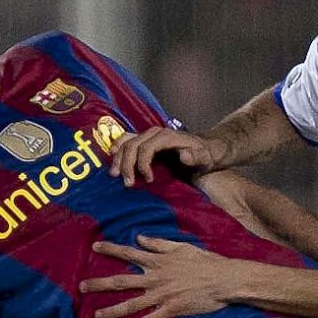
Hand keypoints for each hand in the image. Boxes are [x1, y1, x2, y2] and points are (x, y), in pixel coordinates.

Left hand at [81, 236, 238, 317]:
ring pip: (132, 303)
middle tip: (81, 288)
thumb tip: (139, 237)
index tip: (95, 247)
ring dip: (113, 310)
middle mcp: (156, 277)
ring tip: (96, 316)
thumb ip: (158, 243)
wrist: (224, 278)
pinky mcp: (172, 308)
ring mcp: (162, 294)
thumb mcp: (181, 246)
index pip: (130, 252)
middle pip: (122, 280)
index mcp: (158, 261)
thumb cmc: (205, 261)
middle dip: (100, 284)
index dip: (111, 249)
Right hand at [108, 126, 232, 186]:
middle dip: (127, 164)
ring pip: (126, 142)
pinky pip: (125, 140)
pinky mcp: (144, 140)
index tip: (148, 180)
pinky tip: (112, 159)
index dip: (143, 164)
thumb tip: (183, 155)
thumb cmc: (204, 156)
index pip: (146, 147)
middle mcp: (155, 133)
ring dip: (119, 159)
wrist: (205, 149)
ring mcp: (148, 135)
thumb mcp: (205, 158)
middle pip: (133, 145)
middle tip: (127, 184)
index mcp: (167, 136)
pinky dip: (117, 149)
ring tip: (115, 175)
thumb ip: (196, 157)